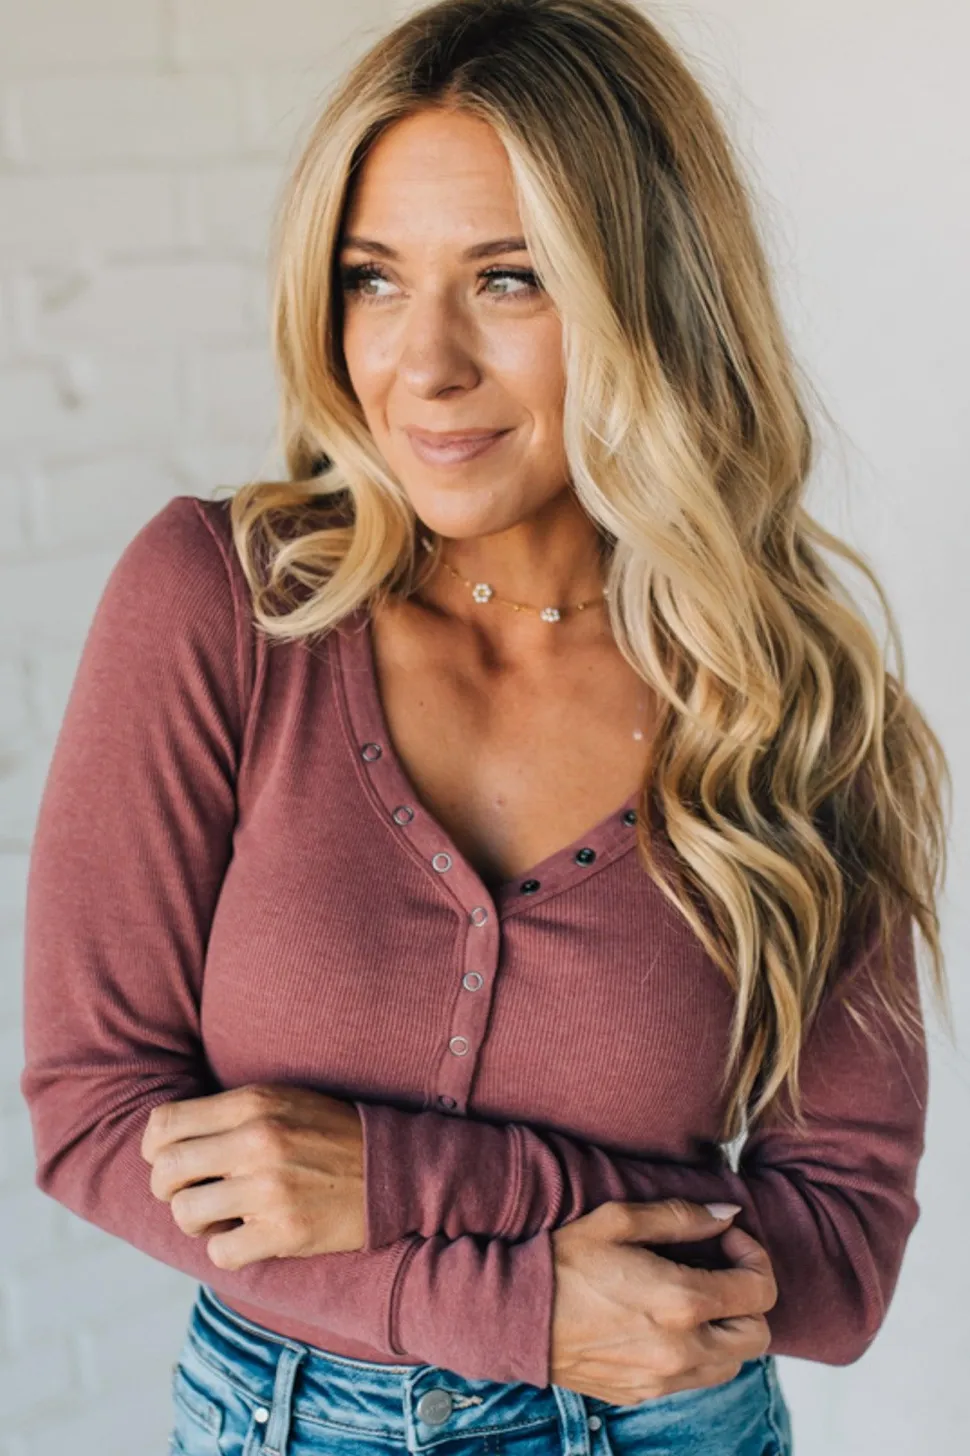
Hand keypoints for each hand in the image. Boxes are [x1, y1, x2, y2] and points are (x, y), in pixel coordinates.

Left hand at [139, 1083, 364, 1269]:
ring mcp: (269, 1189)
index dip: (154, 1149)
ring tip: (223, 1214)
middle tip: (190, 1193)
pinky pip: (220, 1252)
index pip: (165, 1125)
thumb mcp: (282, 1100)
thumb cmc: (330, 1133)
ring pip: (185, 1215)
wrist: (392, 1168)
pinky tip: (249, 1235)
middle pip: (165, 1173)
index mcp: (252, 1104)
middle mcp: (256, 1142)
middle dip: (166, 1190)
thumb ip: (229, 1112)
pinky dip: (227, 1249)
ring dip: (197, 1220)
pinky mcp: (285, 1232)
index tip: (169, 1161)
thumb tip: (167, 1140)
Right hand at [550, 1199, 776, 1405]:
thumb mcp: (618, 1221)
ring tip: (694, 1296)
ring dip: (726, 1329)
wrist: (516, 1317)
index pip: (760, 1291)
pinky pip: (695, 1379)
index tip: (726, 1240)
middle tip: (719, 1269)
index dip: (754, 1257)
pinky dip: (698, 1352)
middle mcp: (682, 1350)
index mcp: (681, 1302)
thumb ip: (680, 1217)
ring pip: (732, 1364)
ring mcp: (664, 1379)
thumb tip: (726, 1215)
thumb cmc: (563, 1262)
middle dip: (749, 1298)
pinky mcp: (644, 1394)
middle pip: (757, 1336)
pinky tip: (667, 1322)